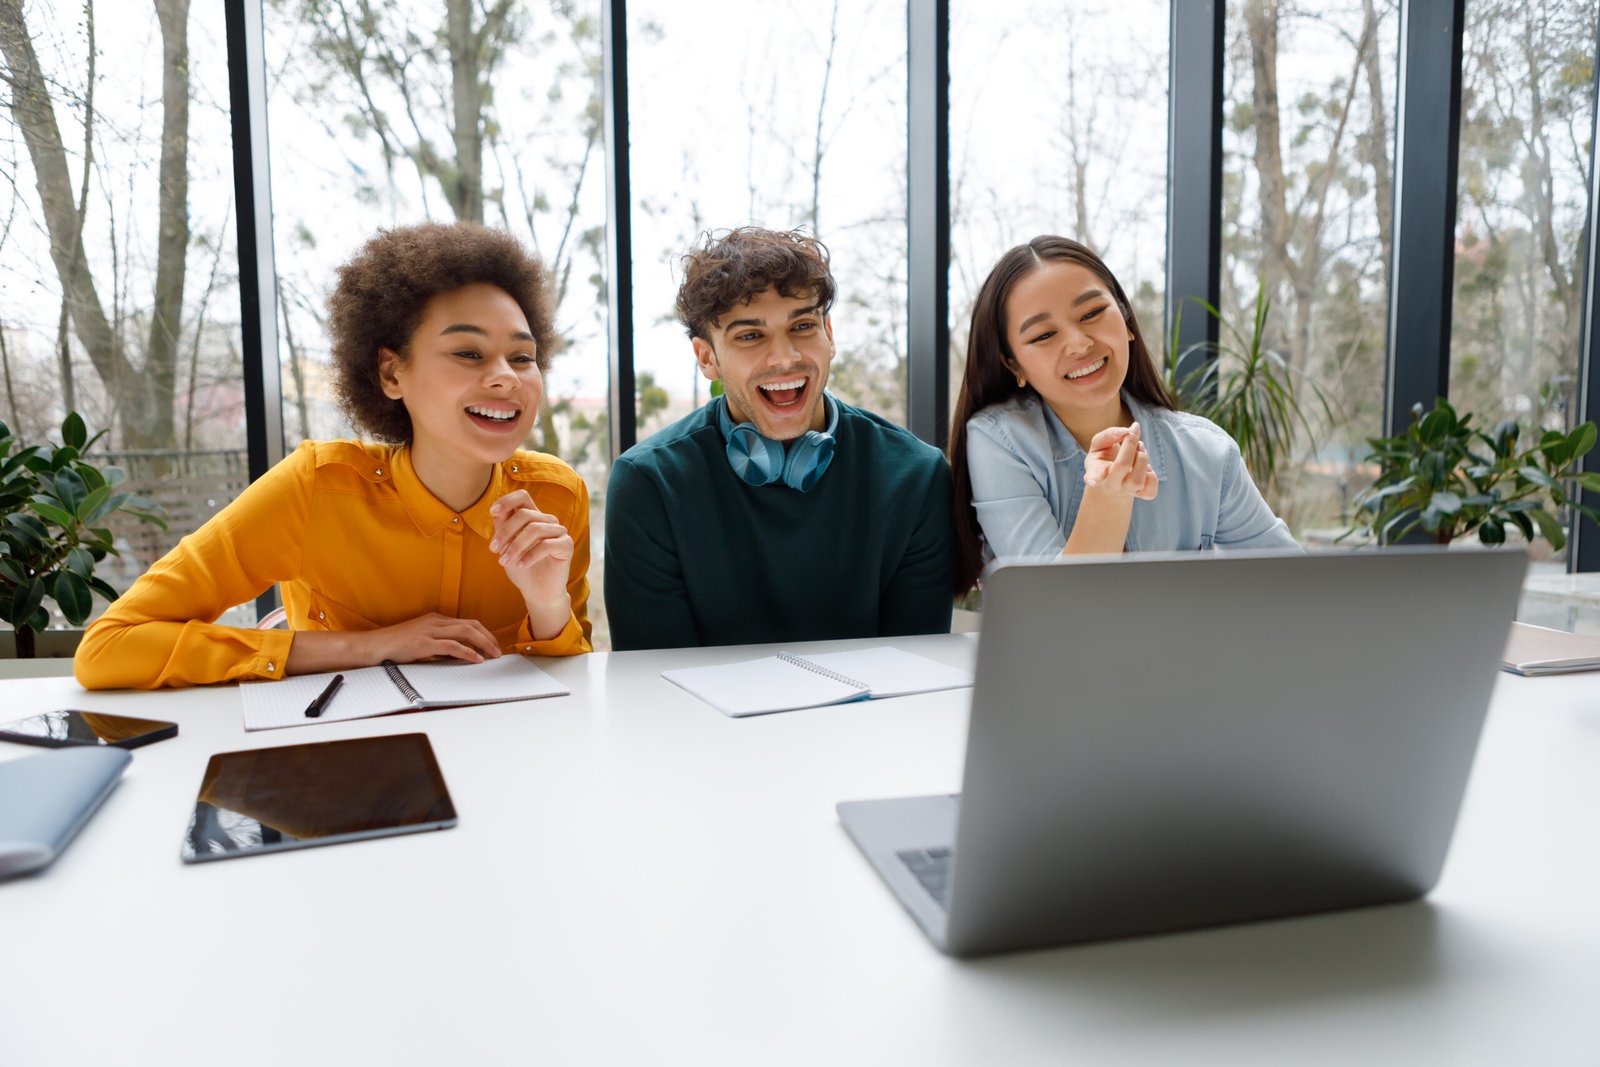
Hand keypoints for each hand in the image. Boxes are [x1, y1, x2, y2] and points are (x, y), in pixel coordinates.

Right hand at [367, 612, 501, 664]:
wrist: (374, 646)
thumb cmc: (395, 646)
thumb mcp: (421, 641)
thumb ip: (439, 644)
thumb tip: (459, 654)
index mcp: (435, 619)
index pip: (467, 622)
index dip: (483, 633)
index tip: (492, 644)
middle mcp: (435, 621)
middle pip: (471, 625)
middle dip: (488, 637)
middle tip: (498, 650)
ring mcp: (430, 631)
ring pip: (466, 633)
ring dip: (484, 644)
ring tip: (493, 655)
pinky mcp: (424, 643)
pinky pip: (452, 646)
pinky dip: (468, 652)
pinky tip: (476, 659)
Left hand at [489, 490, 573, 630]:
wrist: (537, 592)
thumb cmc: (521, 567)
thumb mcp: (506, 546)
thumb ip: (503, 528)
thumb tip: (496, 512)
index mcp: (533, 517)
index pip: (522, 497)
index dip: (507, 500)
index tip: (492, 512)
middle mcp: (547, 520)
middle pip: (525, 514)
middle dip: (506, 532)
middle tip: (494, 550)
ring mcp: (559, 532)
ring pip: (534, 529)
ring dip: (515, 546)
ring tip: (505, 561)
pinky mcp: (566, 545)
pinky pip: (547, 545)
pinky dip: (530, 555)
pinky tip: (521, 565)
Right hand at [1083, 422, 1157, 501]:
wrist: (1111, 483)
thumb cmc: (1103, 460)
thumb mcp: (1099, 445)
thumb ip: (1109, 434)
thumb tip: (1126, 431)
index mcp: (1095, 471)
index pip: (1093, 475)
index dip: (1092, 478)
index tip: (1092, 481)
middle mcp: (1110, 484)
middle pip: (1122, 465)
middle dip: (1131, 444)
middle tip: (1132, 433)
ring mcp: (1126, 491)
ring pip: (1138, 479)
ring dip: (1142, 457)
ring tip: (1139, 447)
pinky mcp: (1142, 495)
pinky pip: (1151, 489)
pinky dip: (1151, 475)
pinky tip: (1144, 468)